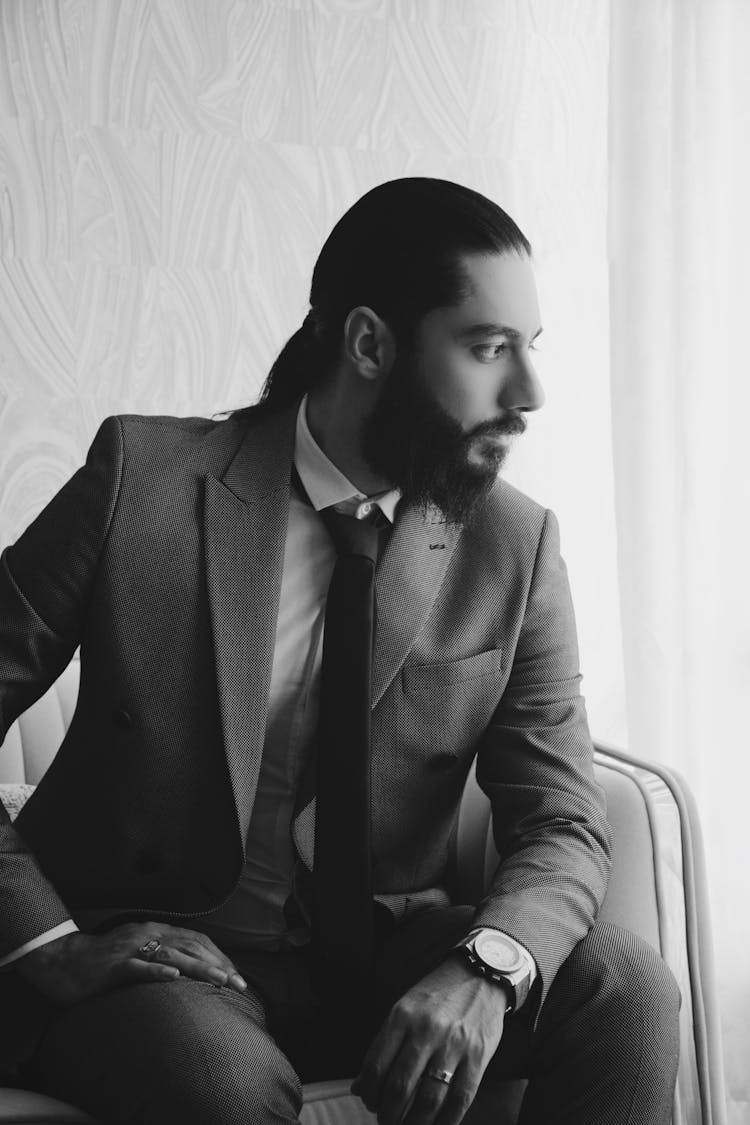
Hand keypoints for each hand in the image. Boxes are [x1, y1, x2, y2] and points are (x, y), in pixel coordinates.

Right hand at [15, 922, 247, 1006]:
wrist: (62, 961)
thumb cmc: (103, 962)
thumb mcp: (137, 953)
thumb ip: (161, 955)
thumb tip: (189, 969)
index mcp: (155, 931)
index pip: (196, 940)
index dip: (219, 955)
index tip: (237, 974)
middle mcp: (147, 935)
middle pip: (190, 946)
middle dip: (218, 965)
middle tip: (240, 984)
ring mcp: (130, 949)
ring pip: (171, 955)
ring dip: (199, 968)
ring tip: (221, 979)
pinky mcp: (113, 966)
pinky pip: (138, 968)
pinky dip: (157, 971)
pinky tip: (173, 976)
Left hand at [352, 957, 508, 1124]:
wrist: (480, 973)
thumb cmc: (439, 994)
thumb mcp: (405, 1006)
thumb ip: (384, 1043)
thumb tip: (361, 1084)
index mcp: (403, 1016)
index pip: (376, 1066)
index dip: (369, 1093)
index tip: (368, 1101)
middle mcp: (427, 1030)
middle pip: (400, 1087)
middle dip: (388, 1113)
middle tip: (385, 1120)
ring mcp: (454, 1045)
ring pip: (428, 1099)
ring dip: (414, 1123)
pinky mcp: (478, 1056)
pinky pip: (460, 1099)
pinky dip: (445, 1121)